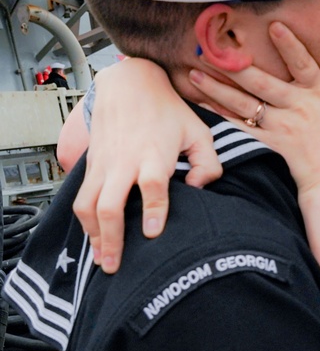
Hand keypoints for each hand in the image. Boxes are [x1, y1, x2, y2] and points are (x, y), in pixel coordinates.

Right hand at [74, 59, 219, 272]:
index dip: (154, 208)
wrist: (129, 86)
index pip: (152, 184)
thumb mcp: (199, 131)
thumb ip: (209, 163)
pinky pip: (81, 198)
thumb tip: (199, 190)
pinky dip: (84, 222)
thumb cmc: (167, 111)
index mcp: (154, 153)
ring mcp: (104, 165)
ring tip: (102, 261)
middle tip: (117, 265)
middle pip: (110, 204)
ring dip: (93, 236)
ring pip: (88, 205)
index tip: (154, 232)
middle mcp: (124, 161)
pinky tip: (94, 240)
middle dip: (113, 238)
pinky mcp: (92, 166)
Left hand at [189, 22, 319, 196]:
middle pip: (263, 83)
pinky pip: (240, 126)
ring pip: (244, 104)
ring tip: (195, 74)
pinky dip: (221, 115)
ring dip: (217, 89)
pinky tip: (203, 104)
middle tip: (209, 50)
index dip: (290, 45)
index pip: (304, 64)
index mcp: (319, 92)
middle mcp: (299, 106)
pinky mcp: (269, 143)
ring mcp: (282, 126)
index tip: (274, 25)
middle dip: (234, 67)